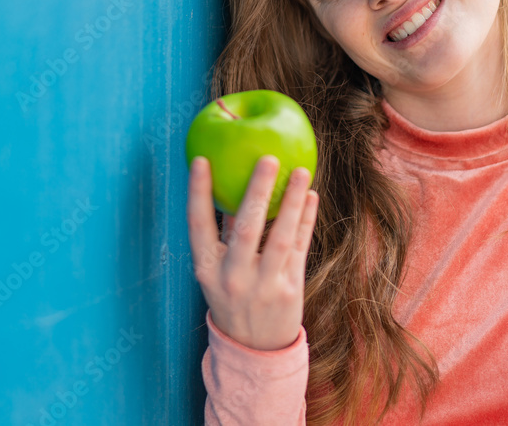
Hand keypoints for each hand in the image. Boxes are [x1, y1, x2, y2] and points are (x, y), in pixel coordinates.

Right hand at [187, 154, 318, 350]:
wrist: (255, 350)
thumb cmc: (233, 297)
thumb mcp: (217, 273)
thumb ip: (224, 235)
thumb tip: (233, 185)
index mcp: (206, 270)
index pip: (197, 226)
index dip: (197, 192)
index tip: (201, 160)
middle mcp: (232, 277)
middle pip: (245, 228)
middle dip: (257, 191)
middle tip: (268, 158)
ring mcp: (263, 285)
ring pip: (280, 236)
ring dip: (291, 201)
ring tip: (300, 171)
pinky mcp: (289, 290)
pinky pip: (299, 247)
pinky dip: (305, 220)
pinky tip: (310, 196)